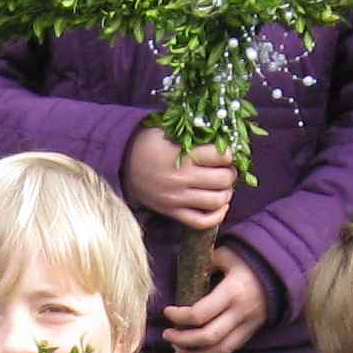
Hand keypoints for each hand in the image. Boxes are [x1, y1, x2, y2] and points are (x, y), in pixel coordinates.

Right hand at [123, 127, 237, 232]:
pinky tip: (220, 206)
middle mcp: (181, 179)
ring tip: (223, 186)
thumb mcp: (168, 130)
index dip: (230, 154)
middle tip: (227, 170)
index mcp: (182, 156)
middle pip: (223, 179)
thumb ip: (193, 133)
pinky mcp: (172, 212)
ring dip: (226, 193)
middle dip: (231, 173)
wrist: (121, 164)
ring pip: (216, 201)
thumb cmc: (148, 144)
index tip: (227, 153)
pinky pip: (201, 221)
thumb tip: (221, 136)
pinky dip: (217, 216)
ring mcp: (177, 199)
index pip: (221, 156)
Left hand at [161, 251, 269, 352]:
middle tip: (167, 334)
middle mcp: (241, 312)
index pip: (200, 313)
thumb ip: (205, 265)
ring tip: (176, 350)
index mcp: (232, 291)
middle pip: (208, 337)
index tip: (167, 311)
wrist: (282, 271)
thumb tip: (184, 274)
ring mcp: (248, 325)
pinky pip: (229, 350)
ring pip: (219, 350)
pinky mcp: (251, 333)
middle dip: (183, 339)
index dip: (179, 316)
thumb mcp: (226, 255)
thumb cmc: (249, 260)